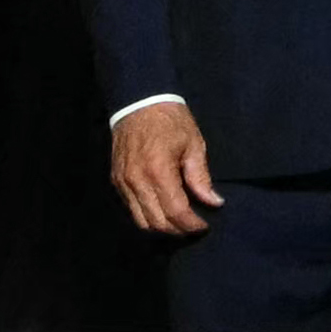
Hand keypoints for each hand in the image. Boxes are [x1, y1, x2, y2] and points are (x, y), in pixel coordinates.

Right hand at [111, 96, 216, 235]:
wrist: (138, 100)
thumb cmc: (170, 119)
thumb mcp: (193, 143)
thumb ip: (201, 177)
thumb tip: (214, 202)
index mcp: (158, 170)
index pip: (175, 211)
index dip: (191, 224)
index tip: (204, 225)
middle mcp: (137, 181)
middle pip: (157, 222)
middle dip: (178, 231)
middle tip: (193, 227)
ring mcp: (123, 183)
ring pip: (141, 221)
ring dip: (161, 228)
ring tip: (178, 224)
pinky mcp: (116, 181)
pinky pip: (131, 209)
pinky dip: (147, 216)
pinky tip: (161, 210)